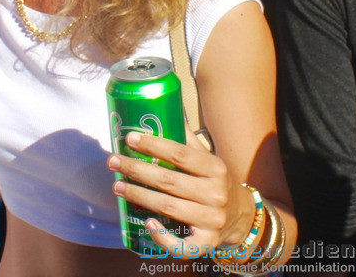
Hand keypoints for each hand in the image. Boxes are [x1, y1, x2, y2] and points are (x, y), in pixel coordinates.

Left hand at [107, 129, 248, 254]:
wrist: (242, 218)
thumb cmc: (217, 183)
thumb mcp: (209, 160)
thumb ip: (188, 140)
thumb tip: (166, 109)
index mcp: (215, 168)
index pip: (180, 154)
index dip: (153, 145)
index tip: (130, 139)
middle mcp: (216, 194)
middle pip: (168, 180)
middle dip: (136, 170)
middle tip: (113, 162)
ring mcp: (212, 220)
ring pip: (168, 207)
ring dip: (138, 196)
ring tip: (118, 186)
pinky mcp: (206, 243)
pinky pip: (181, 245)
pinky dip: (162, 236)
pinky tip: (147, 222)